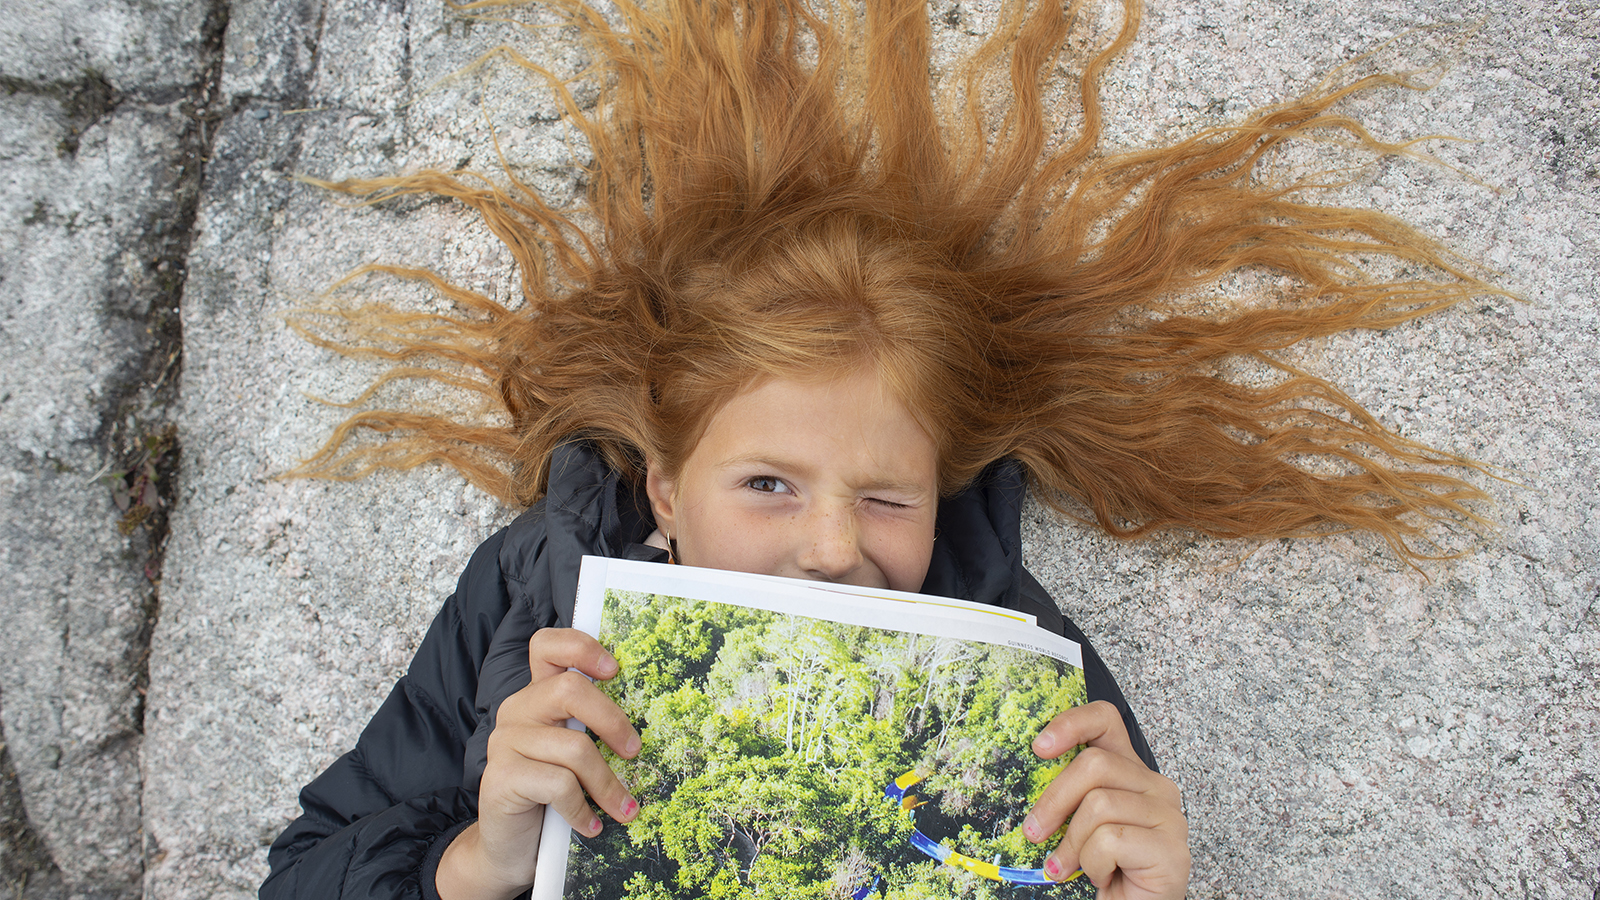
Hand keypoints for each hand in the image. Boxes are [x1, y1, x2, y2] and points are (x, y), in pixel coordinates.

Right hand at [437, 629, 641, 899]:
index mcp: (536, 696)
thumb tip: (647, 724)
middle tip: (634, 751)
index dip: (581, 646)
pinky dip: (583, 809)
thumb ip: (590, 728)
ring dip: (607, 784)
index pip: (547, 646)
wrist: (509, 847)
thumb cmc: (550, 796)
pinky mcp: (502, 777)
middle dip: (612, 721)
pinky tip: (591, 826)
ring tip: (624, 808)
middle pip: (570, 690)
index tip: (614, 670)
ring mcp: (505, 742)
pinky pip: (559, 784)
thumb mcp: (571, 755)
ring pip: (573, 747)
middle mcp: (517, 710)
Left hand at [1022, 700, 1189, 899]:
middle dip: (1055, 801)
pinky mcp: (1170, 849)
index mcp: (1132, 773)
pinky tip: (1103, 877)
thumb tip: (1031, 769)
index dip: (1070, 724)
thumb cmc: (1105, 868)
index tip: (1039, 748)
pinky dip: (1093, 864)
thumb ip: (1070, 793)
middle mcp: (1157, 787)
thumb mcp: (1080, 822)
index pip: (1105, 721)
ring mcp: (1169, 817)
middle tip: (1035, 831)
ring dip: (1073, 845)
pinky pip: (1110, 840)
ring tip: (1073, 866)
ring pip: (1098, 805)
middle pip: (1094, 764)